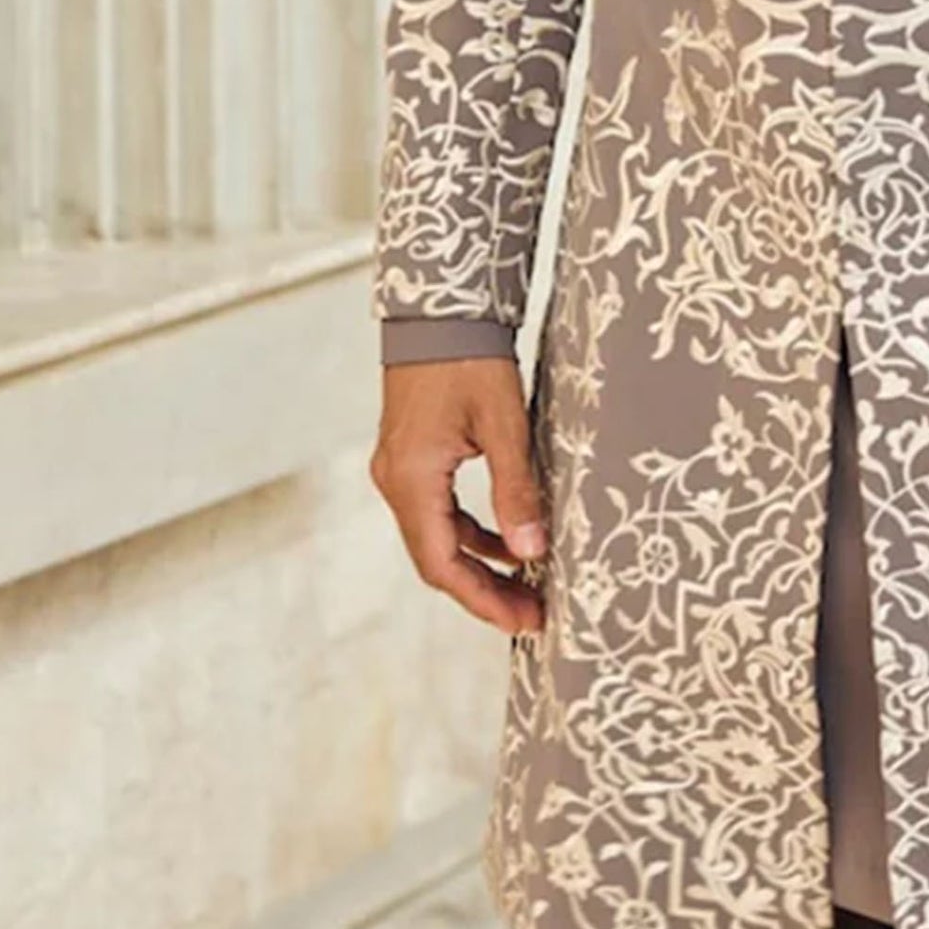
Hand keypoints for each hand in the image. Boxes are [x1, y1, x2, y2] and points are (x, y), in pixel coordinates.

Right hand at [371, 358, 550, 635]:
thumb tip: (531, 553)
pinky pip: (439, 511)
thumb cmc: (469, 357)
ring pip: (437, 537)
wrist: (439, 307)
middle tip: (532, 613)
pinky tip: (508, 539)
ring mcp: (399, 469)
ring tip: (527, 583)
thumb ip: (516, 490)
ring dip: (480, 563)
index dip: (483, 599)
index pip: (442, 564)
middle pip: (437, 559)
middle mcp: (396, 480)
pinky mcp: (412, 457)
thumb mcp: (504, 424)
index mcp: (412, 479)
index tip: (525, 621)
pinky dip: (472, 532)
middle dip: (484, 591)